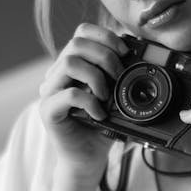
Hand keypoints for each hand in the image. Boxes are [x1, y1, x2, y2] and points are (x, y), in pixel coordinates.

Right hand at [39, 23, 128, 182]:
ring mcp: (49, 91)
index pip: (82, 32)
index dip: (105, 36)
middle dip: (105, 56)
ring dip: (96, 77)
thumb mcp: (116, 97)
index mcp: (72, 64)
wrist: (86, 158)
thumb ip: (121, 76)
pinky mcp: (48, 110)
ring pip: (70, 63)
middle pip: (76, 43)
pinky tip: (100, 114)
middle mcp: (57, 73)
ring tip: (107, 96)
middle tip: (119, 77)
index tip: (125, 52)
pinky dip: (90, 102)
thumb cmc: (101, 127)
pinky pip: (68, 94)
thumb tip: (142, 58)